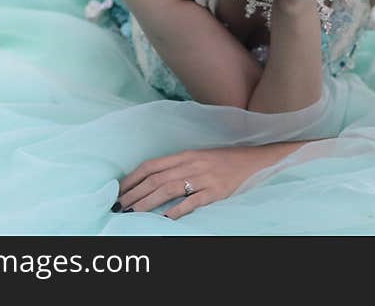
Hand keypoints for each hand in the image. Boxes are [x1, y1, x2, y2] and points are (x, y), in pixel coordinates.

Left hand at [113, 144, 299, 218]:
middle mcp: (191, 164)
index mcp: (185, 155)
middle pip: (156, 179)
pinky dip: (177, 210)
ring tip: (133, 213)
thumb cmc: (224, 160)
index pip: (152, 165)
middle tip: (120, 206)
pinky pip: (192, 202)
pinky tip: (164, 219)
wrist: (254, 160)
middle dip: (135, 193)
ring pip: (169, 189)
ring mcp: (204, 178)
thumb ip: (178, 166)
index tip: (119, 189)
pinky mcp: (216, 191)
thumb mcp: (199, 157)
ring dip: (148, 202)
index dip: (133, 177)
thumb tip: (153, 179)